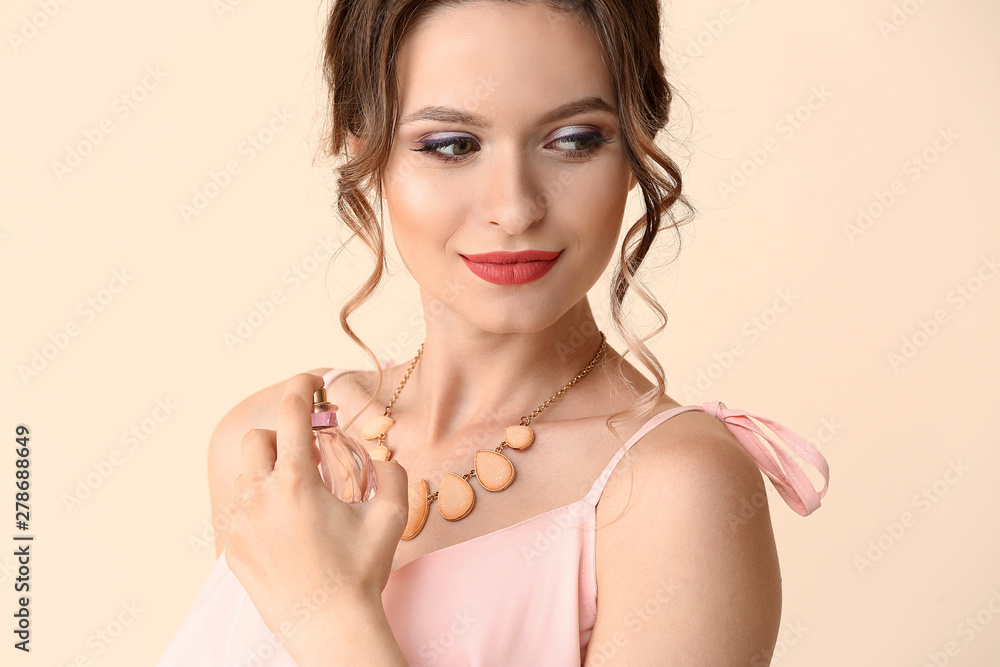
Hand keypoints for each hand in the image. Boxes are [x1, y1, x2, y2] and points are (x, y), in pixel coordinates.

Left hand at [224, 372, 408, 646]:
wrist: (329, 626)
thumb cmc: (361, 572)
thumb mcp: (391, 518)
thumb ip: (394, 475)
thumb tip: (384, 458)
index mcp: (297, 482)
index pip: (291, 413)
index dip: (301, 387)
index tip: (310, 383)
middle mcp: (261, 496)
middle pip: (258, 439)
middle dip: (283, 437)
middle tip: (308, 455)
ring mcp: (240, 523)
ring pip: (245, 475)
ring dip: (269, 471)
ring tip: (298, 495)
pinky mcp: (231, 547)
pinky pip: (239, 509)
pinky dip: (259, 504)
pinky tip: (285, 526)